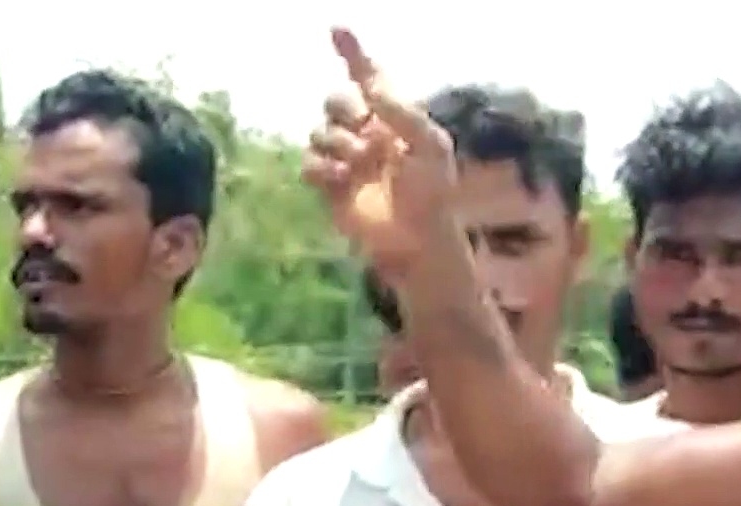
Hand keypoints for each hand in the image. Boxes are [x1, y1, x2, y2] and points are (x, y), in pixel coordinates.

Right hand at [301, 27, 457, 275]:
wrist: (416, 240)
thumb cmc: (432, 194)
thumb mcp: (430, 145)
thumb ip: (402, 112)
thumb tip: (369, 87)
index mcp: (392, 117)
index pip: (368, 77)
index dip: (352, 52)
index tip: (336, 29)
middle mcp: (366, 132)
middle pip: (335, 100)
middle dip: (343, 110)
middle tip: (365, 134)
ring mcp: (345, 159)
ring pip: (319, 131)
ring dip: (337, 144)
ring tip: (359, 166)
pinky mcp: (329, 186)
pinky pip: (308, 162)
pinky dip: (320, 167)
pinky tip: (341, 179)